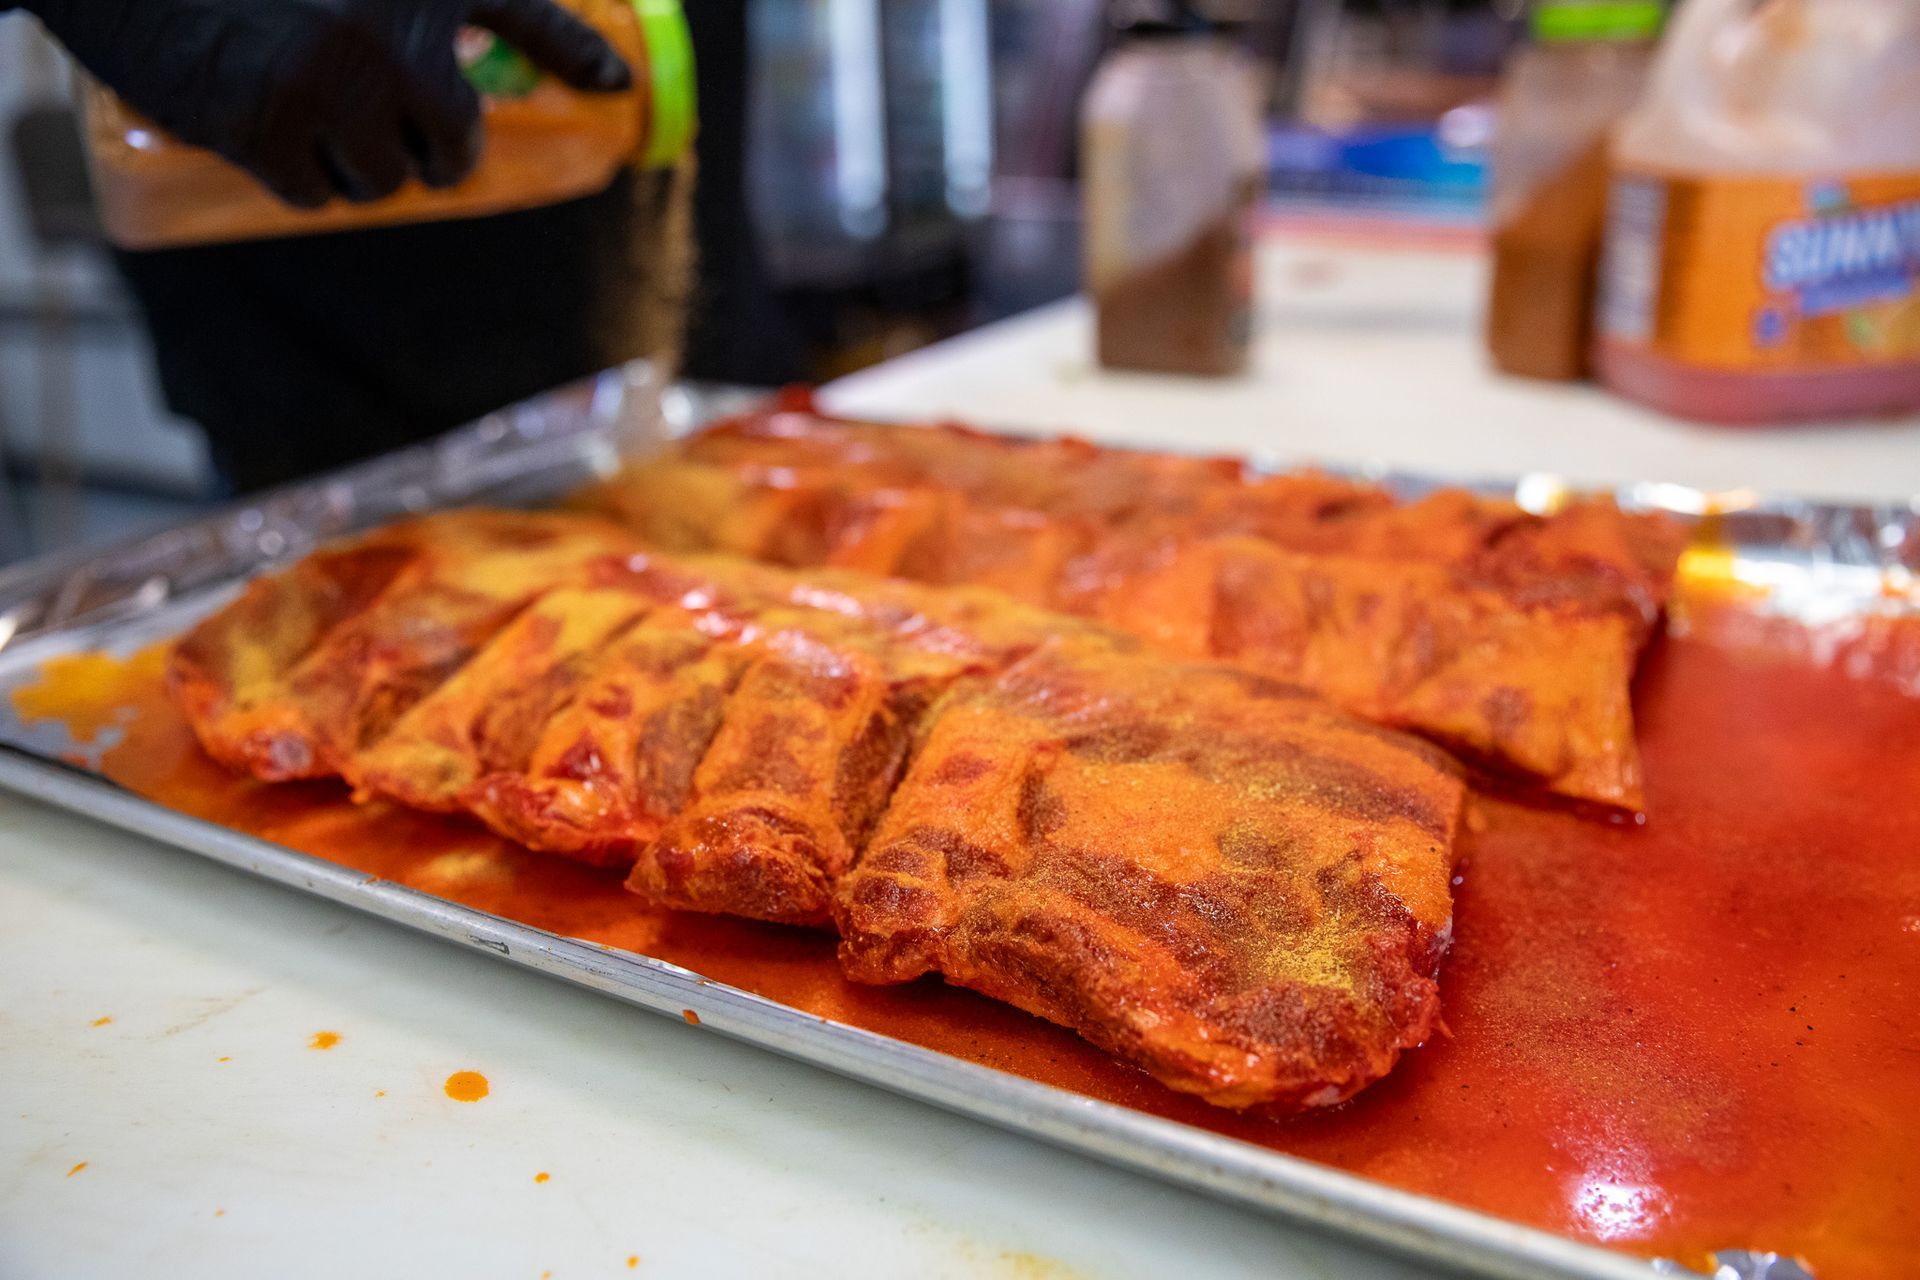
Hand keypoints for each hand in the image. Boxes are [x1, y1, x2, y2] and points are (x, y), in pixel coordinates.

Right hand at [27, 0, 631, 207]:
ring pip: (381, 181)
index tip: (615, 88)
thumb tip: (603, 78)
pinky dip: (292, 174)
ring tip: (304, 106)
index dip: (576, 55)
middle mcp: (390, 34)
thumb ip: (473, 10)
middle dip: (420, 153)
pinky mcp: (265, 125)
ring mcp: (329, 84)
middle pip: (449, 152)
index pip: (526, 16)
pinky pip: (316, 194)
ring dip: (352, 166)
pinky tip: (259, 121)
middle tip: (377, 122)